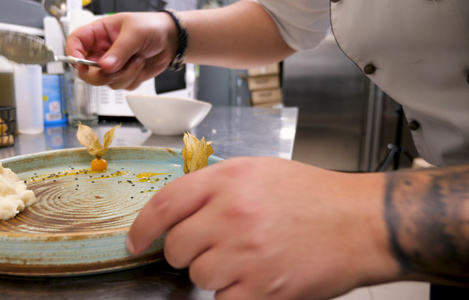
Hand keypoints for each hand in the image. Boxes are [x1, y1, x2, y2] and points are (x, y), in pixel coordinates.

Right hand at [65, 12, 176, 89]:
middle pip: (86, 72)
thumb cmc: (151, 27)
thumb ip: (119, 50)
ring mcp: (112, 66)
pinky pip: (122, 86)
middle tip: (116, 67)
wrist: (170, 40)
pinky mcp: (123, 76)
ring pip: (106, 82)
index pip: (75, 43)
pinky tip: (140, 64)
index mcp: (98, 34)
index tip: (82, 64)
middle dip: (102, 74)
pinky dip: (133, 78)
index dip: (74, 55)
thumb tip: (105, 66)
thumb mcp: (134, 32)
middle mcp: (101, 51)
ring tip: (138, 58)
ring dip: (124, 74)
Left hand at [127, 157, 399, 298]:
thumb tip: (179, 209)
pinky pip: (222, 299)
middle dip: (187, 251)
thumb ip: (215, 186)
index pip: (163, 204)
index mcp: (228, 180)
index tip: (136, 241)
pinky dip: (232, 293)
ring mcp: (245, 252)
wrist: (361, 222)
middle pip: (176, 246)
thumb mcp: (259, 171)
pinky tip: (253, 277)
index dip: (142, 227)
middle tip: (213, 246)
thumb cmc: (314, 196)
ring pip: (197, 275)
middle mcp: (232, 213)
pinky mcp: (262, 288)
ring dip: (214, 273)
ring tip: (244, 259)